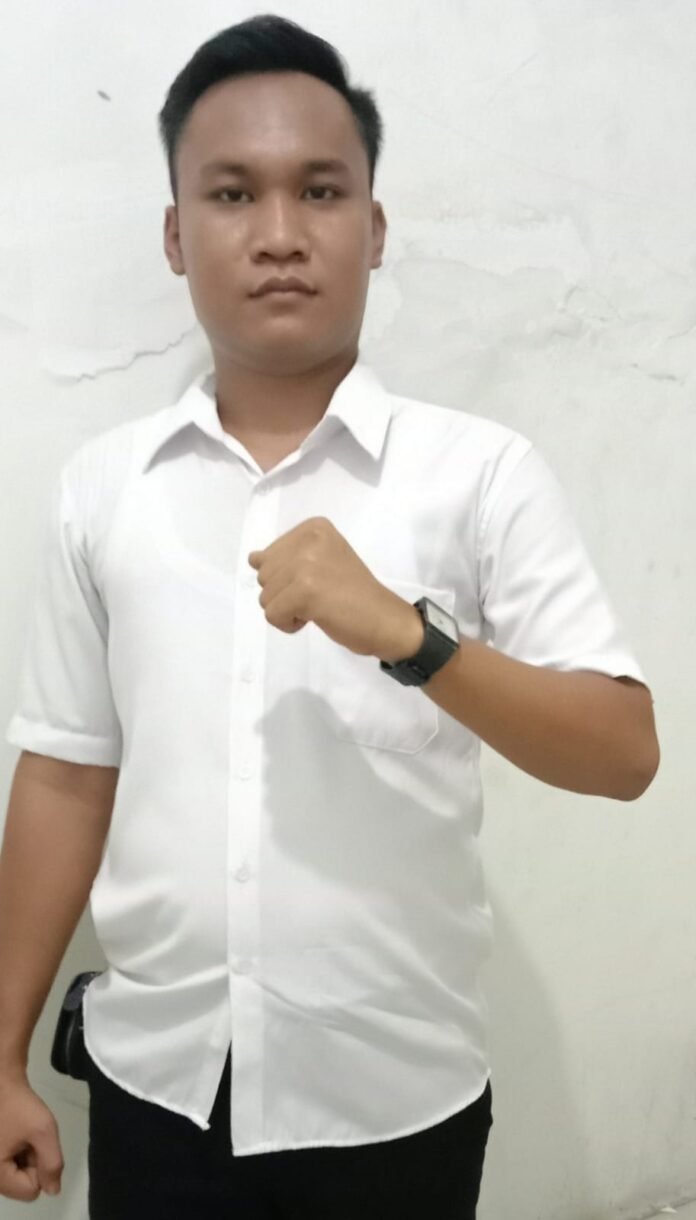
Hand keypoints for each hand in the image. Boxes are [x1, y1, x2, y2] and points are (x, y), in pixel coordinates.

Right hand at [0, 1077, 62, 1201]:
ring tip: (24, 1134)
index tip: (36, 1143)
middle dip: (33, 1162)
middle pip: (24, 1185)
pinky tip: (18, 1134)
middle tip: (30, 1136)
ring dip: (27, 1157)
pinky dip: (20, 1152)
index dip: (41, 1168)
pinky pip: (12, 1165)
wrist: (2, 1084)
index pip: (31, 1191)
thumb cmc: (20, 1106)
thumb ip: (52, 1162)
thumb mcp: (43, 1130)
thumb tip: (53, 1191)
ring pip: (19, 1176)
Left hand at [248, 516, 423, 661]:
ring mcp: (306, 563)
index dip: (286, 578)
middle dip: (285, 594)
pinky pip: (272, 615)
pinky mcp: (305, 590)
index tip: (318, 580)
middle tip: (320, 595)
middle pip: (263, 575)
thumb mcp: (319, 562)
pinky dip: (289, 624)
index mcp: (314, 527)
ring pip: (265, 597)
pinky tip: (316, 617)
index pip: (267, 556)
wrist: (384, 619)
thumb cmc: (353, 594)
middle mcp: (309, 538)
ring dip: (288, 610)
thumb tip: (252, 558)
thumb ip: (286, 557)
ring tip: (320, 605)